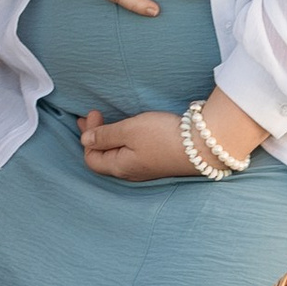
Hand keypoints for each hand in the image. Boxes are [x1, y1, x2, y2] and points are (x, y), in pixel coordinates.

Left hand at [76, 106, 195, 181]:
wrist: (201, 147)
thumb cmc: (163, 137)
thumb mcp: (129, 130)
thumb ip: (105, 135)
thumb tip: (84, 141)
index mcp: (120, 167)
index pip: (91, 157)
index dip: (87, 135)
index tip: (94, 113)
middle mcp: (130, 172)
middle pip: (103, 157)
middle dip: (94, 136)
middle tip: (90, 116)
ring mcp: (144, 169)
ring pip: (116, 155)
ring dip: (107, 137)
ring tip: (104, 121)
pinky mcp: (156, 162)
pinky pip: (130, 153)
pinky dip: (121, 140)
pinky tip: (125, 132)